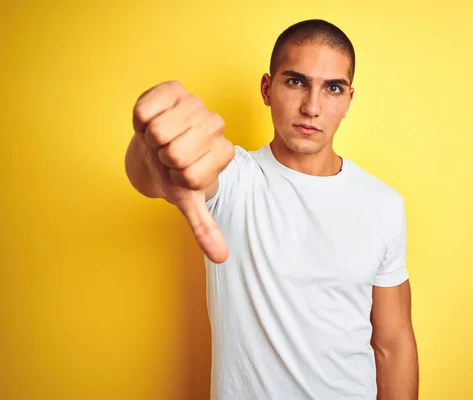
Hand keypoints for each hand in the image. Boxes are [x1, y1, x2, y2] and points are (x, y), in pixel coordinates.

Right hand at [132, 80, 233, 262]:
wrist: (157, 145)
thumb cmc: (174, 172)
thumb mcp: (188, 200)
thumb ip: (205, 227)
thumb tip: (222, 258)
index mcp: (223, 154)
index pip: (190, 175)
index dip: (174, 178)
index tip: (178, 172)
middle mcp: (215, 126)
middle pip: (174, 152)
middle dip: (162, 160)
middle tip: (166, 155)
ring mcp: (196, 104)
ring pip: (159, 131)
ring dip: (150, 141)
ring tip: (160, 140)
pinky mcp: (174, 89)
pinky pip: (145, 109)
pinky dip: (140, 121)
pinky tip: (151, 121)